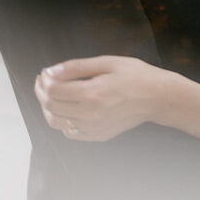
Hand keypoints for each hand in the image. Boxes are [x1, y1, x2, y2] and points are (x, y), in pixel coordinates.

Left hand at [34, 55, 179, 141]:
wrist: (157, 97)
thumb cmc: (135, 74)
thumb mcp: (107, 62)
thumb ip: (76, 67)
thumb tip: (50, 72)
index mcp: (92, 94)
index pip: (53, 91)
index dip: (43, 81)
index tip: (44, 72)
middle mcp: (90, 115)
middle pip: (51, 108)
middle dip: (41, 93)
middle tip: (43, 81)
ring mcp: (94, 128)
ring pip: (56, 123)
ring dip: (48, 108)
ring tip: (52, 94)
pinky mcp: (99, 136)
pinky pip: (70, 132)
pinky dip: (62, 120)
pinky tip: (67, 108)